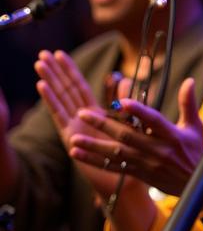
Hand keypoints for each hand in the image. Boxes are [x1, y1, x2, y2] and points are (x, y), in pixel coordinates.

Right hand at [35, 50, 125, 198]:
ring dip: (50, 80)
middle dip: (55, 71)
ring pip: (61, 98)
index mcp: (96, 113)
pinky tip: (42, 85)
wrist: (129, 178)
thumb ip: (126, 101)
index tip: (59, 53)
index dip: (70, 70)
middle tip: (44, 53)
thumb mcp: (133, 122)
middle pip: (66, 89)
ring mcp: (75, 127)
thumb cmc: (134, 153)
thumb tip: (125, 78)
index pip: (79, 86)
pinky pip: (60, 114)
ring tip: (39, 63)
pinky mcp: (72, 136)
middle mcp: (82, 119)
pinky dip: (51, 99)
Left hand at [67, 78, 202, 199]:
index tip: (123, 101)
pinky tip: (77, 154)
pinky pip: (113, 167)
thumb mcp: (195, 127)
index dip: (139, 112)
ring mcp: (147, 164)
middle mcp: (158, 151)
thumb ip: (188, 103)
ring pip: (117, 154)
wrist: (198, 185)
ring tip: (74, 138)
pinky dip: (94, 160)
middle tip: (83, 113)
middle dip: (104, 125)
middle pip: (128, 136)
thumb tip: (188, 80)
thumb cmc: (196, 150)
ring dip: (94, 146)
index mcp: (172, 136)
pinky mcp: (138, 174)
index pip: (154, 121)